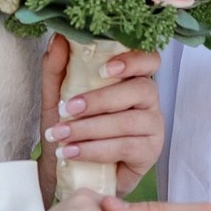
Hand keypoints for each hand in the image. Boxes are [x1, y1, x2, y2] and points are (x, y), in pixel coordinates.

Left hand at [36, 38, 164, 200]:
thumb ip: (58, 69)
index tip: (102, 69)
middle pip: (140, 89)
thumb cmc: (70, 130)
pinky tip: (73, 151)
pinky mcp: (150, 152)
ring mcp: (153, 126)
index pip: (149, 60)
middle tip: (68, 108)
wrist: (68, 172)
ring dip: (91, 128)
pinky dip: (95, 149)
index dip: (132, 60)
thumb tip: (58, 38)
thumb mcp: (57, 98)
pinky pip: (126, 147)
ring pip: (129, 121)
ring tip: (62, 135)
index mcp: (132, 79)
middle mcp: (149, 100)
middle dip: (100, 99)